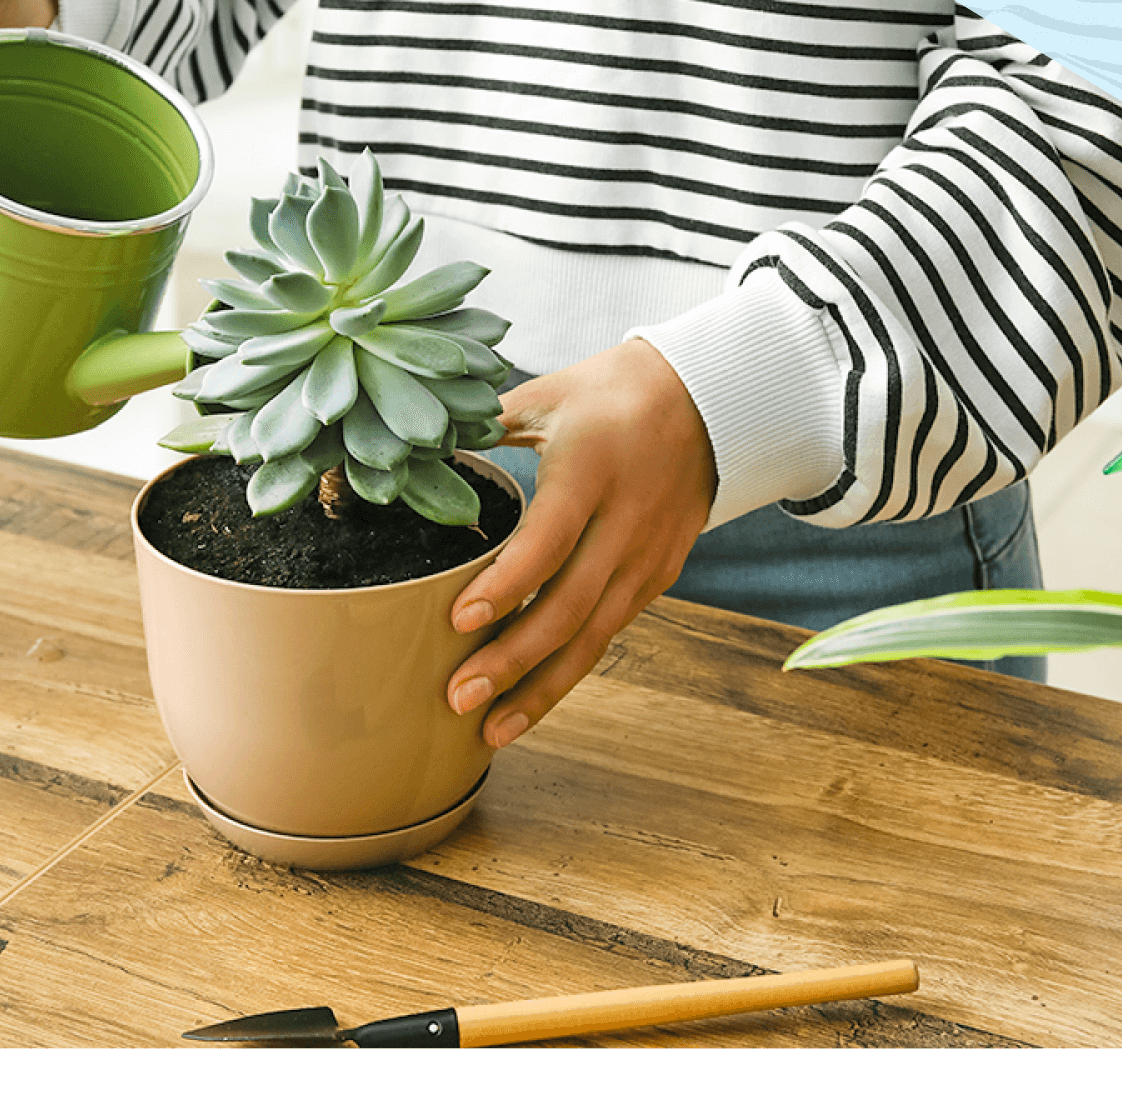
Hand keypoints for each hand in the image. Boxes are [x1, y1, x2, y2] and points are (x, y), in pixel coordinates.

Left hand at [446, 339, 717, 747]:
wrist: (710, 399)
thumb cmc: (611, 392)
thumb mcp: (547, 396)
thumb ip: (483, 426)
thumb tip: (412, 450)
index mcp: (591, 470)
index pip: (548, 541)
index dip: (505, 586)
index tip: (457, 619)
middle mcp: (626, 522)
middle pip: (569, 607)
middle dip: (512, 661)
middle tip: (458, 698)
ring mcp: (648, 555)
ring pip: (594, 637)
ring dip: (541, 688)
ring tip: (491, 730)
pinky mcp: (659, 575)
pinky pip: (609, 632)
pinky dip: (569, 669)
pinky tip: (531, 698)